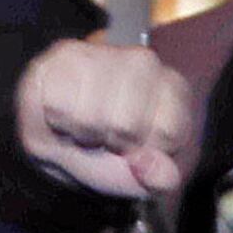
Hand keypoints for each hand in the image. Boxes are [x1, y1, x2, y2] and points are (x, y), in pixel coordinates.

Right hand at [15, 36, 192, 207]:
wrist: (65, 146)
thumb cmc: (111, 155)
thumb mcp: (146, 178)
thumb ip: (162, 179)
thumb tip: (150, 167)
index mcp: (173, 89)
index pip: (168, 130)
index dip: (148, 151)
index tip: (138, 147)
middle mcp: (142, 62)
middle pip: (128, 124)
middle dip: (113, 142)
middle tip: (107, 136)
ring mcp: (104, 53)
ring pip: (92, 114)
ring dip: (84, 133)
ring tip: (85, 126)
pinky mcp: (63, 54)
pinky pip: (59, 103)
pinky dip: (58, 120)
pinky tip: (65, 113)